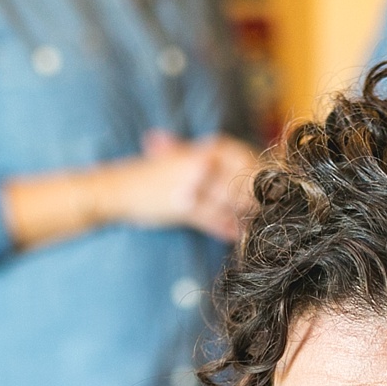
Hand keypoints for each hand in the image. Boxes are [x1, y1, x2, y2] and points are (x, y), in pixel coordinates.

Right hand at [108, 130, 257, 241]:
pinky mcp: (184, 206)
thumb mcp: (179, 160)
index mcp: (202, 150)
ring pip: (232, 201)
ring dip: (247, 215)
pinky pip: (214, 219)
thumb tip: (243, 174)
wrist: (117, 189)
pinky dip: (227, 228)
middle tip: (269, 210)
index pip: (245, 158)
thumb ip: (209, 163)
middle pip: (244, 180)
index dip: (261, 174)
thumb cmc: (150, 177)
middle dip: (259, 198)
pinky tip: (236, 235)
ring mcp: (193, 184)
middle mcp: (200, 164)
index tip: (269, 187)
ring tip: (257, 225)